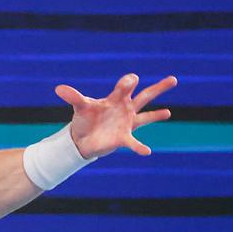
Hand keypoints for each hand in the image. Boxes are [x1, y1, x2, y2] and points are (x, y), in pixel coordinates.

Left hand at [55, 74, 177, 158]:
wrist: (82, 139)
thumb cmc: (84, 119)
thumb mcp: (80, 107)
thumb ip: (73, 97)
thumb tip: (58, 88)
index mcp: (115, 98)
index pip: (126, 87)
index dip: (129, 83)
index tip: (131, 81)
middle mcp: (125, 109)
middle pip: (145, 96)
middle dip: (159, 88)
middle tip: (174, 79)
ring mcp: (127, 123)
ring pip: (146, 116)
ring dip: (157, 115)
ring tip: (168, 112)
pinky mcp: (123, 137)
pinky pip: (134, 143)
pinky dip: (140, 148)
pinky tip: (147, 152)